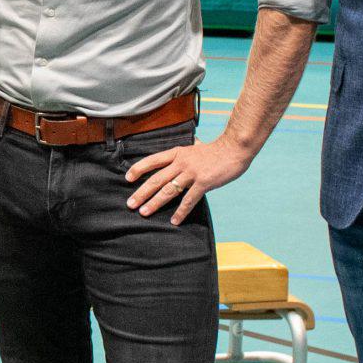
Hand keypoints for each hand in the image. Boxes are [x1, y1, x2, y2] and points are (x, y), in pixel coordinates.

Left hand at [124, 138, 250, 222]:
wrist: (234, 149)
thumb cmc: (217, 150)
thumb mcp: (197, 147)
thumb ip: (190, 149)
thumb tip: (192, 142)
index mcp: (177, 153)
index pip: (153, 160)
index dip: (139, 169)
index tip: (127, 178)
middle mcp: (181, 162)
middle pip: (156, 179)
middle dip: (141, 192)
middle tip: (130, 204)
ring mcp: (192, 173)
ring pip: (168, 190)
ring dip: (155, 203)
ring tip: (144, 212)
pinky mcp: (204, 182)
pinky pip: (189, 200)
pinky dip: (181, 211)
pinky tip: (174, 221)